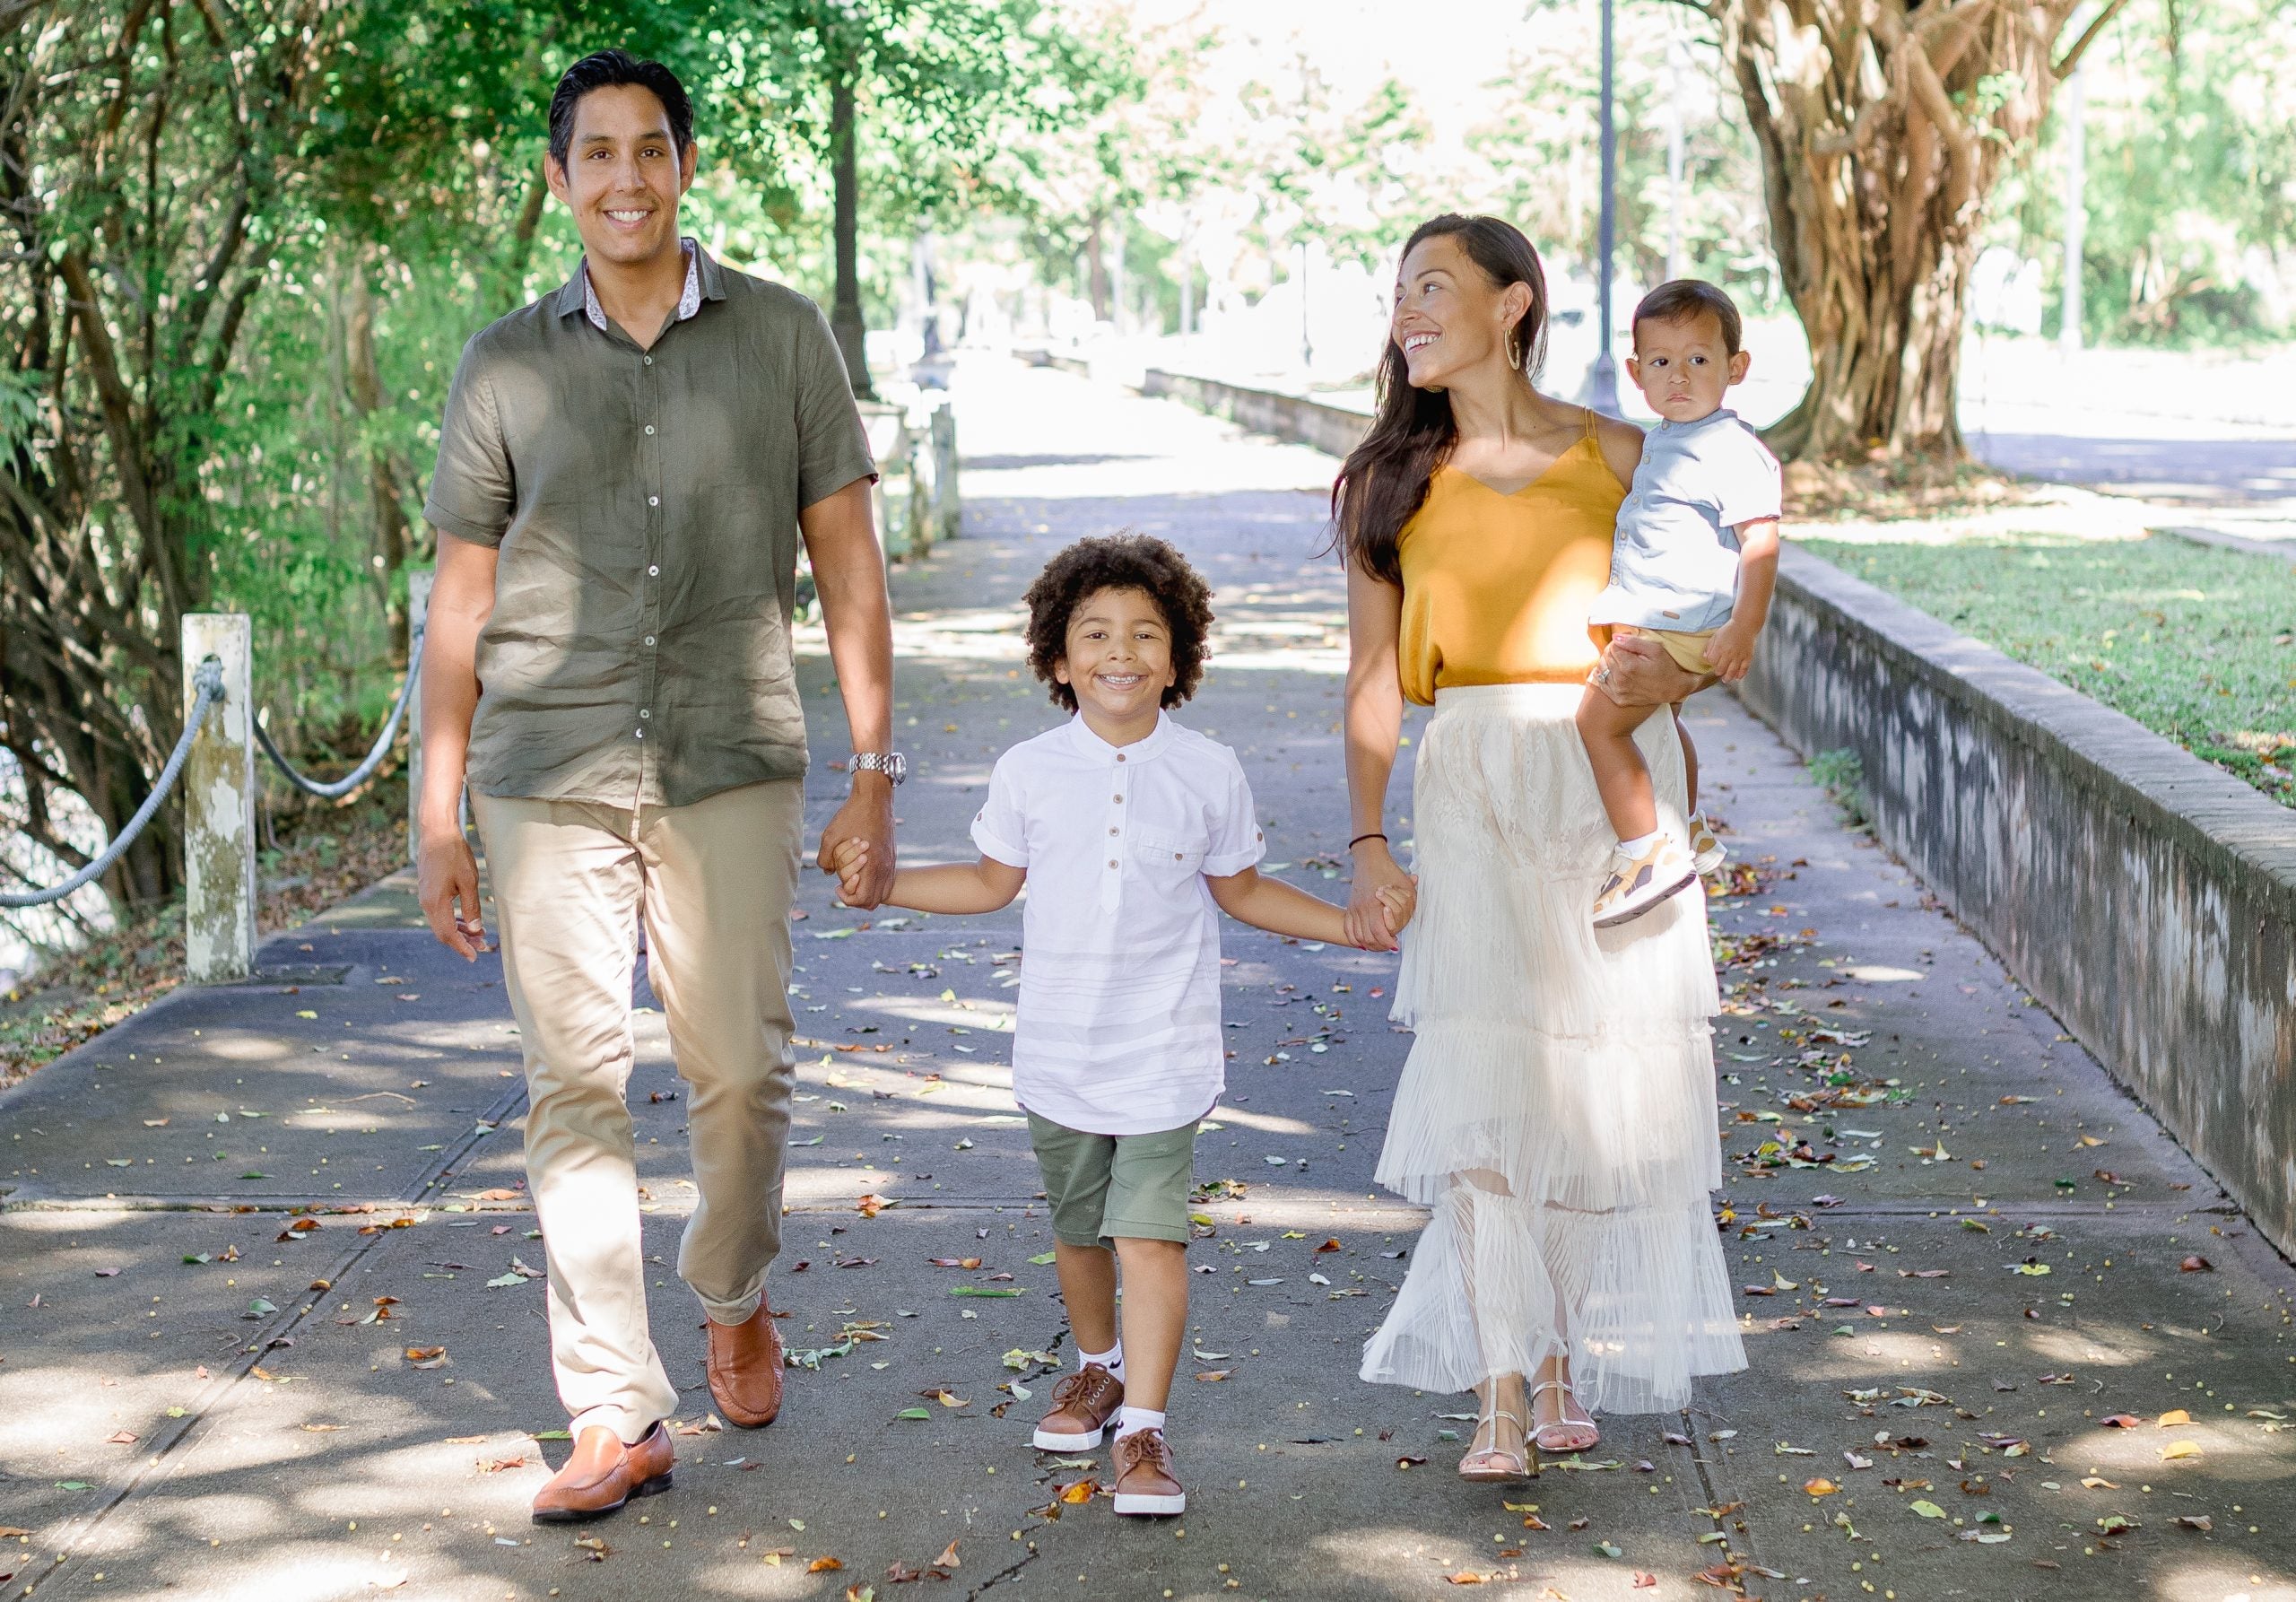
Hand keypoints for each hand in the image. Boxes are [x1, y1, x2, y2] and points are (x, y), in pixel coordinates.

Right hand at [417, 827, 487, 960]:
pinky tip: (466, 920)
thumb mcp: (469, 881)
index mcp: (435, 903)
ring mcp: (425, 896)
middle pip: (442, 932)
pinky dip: (453, 920)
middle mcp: (426, 903)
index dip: (461, 947)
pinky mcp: (427, 890)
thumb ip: (471, 907)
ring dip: (458, 931)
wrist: (436, 832)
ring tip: (478, 935)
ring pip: (440, 923)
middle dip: (462, 942)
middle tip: (482, 947)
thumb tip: (475, 930)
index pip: (448, 934)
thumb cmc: (454, 854)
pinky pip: (439, 912)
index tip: (475, 956)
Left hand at [817, 776, 894, 908]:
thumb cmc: (852, 815)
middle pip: (873, 902)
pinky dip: (875, 884)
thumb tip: (828, 872)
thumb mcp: (830, 836)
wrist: (875, 797)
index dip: (846, 898)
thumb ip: (825, 859)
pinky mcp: (892, 856)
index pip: (862, 899)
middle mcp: (884, 867)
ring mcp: (890, 862)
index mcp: (870, 865)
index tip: (837, 887)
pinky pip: (887, 880)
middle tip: (843, 887)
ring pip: (882, 893)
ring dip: (867, 893)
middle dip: (856, 900)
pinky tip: (862, 872)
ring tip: (853, 882)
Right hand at [1345, 838, 1411, 950]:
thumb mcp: (1405, 885)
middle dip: (1379, 946)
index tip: (1395, 945)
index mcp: (1374, 904)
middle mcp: (1362, 908)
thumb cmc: (1390, 872)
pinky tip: (1365, 942)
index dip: (1387, 942)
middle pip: (1367, 938)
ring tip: (1379, 945)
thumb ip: (1410, 902)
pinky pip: (1348, 929)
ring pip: (1357, 936)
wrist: (1370, 859)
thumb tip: (1411, 917)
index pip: (1379, 933)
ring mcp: (1354, 908)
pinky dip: (1355, 939)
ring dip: (1368, 944)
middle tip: (1389, 946)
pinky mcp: (1350, 907)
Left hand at [1594, 632, 1708, 707]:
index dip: (1619, 642)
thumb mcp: (1655, 649)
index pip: (1612, 647)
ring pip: (1601, 669)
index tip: (1628, 644)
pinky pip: (1602, 683)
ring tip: (1620, 661)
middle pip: (1605, 657)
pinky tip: (1613, 671)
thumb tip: (1615, 637)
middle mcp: (1620, 680)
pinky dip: (1604, 675)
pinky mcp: (1618, 699)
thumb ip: (1634, 642)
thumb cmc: (1666, 667)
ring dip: (1608, 662)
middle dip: (1613, 651)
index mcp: (1628, 666)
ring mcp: (1618, 691)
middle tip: (1625, 651)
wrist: (1672, 689)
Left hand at [1703, 620, 1755, 682]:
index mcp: (1719, 648)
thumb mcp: (1715, 636)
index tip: (1713, 663)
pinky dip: (1740, 674)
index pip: (1712, 661)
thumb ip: (1709, 647)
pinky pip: (1744, 669)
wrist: (1745, 625)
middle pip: (1721, 669)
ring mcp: (1739, 656)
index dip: (1711, 663)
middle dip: (1718, 672)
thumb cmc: (1729, 630)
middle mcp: (1729, 653)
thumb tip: (1705, 657)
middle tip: (1719, 673)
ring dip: (1728, 677)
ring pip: (1732, 672)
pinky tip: (1737, 677)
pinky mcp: (1748, 657)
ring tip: (1725, 679)